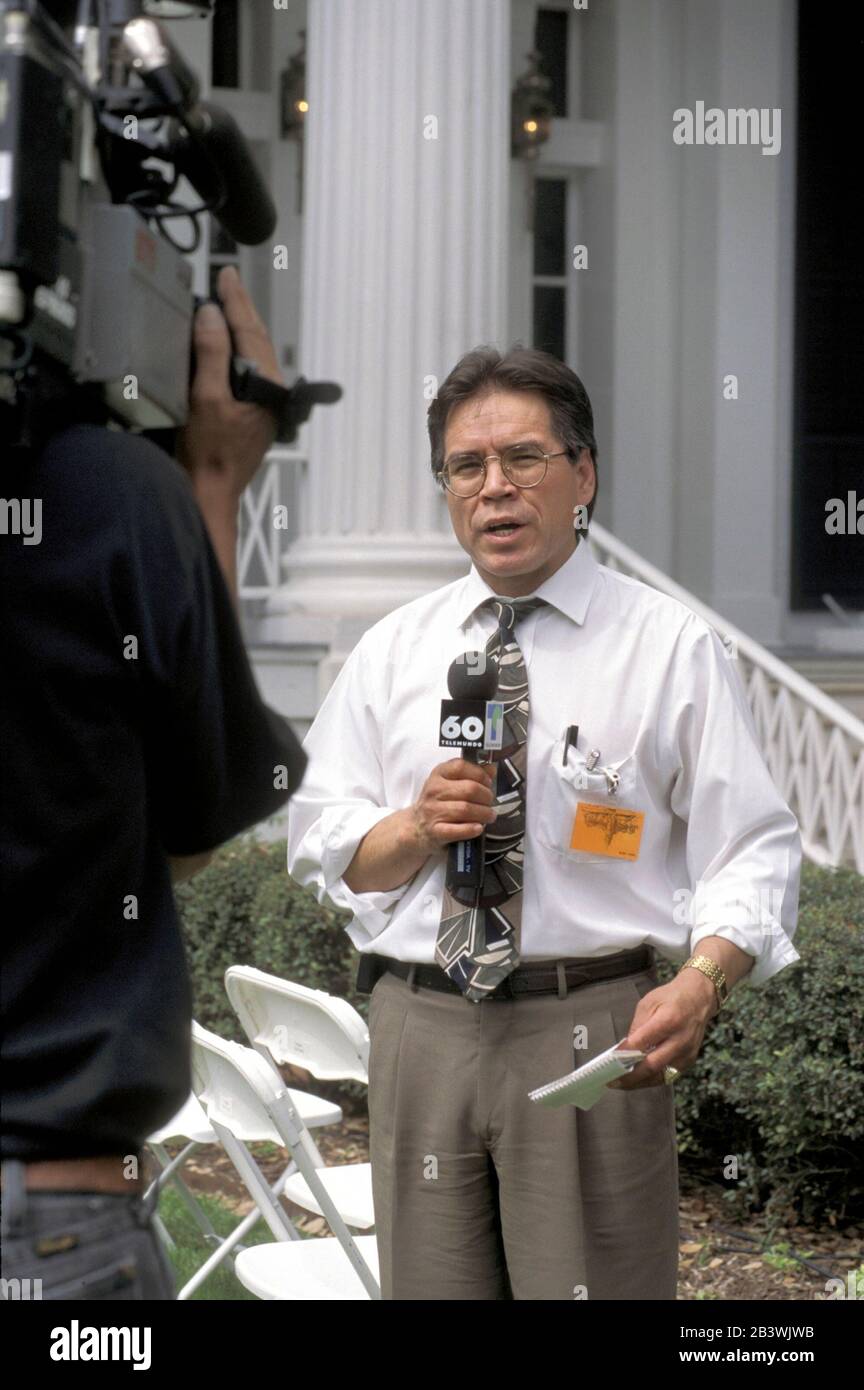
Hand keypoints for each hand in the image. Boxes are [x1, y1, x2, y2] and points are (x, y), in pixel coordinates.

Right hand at [176, 265, 283, 502]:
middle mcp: (270, 393)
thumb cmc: (209, 455)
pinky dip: (234, 350)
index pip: (250, 331)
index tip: (227, 275)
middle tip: (228, 281)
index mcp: (266, 386)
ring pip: (253, 354)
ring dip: (239, 327)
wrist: (210, 493)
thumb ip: (211, 355)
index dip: (236, 300)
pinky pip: (245, 370)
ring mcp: (263, 403)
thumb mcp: (205, 398)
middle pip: (255, 339)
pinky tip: (225, 343)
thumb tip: (212, 316)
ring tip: (228, 303)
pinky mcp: (251, 413)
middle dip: (240, 308)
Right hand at [408, 757, 497, 855]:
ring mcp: (433, 811)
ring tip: (489, 816)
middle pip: (469, 789)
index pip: (461, 766)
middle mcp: (434, 791)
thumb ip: (471, 774)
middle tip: (490, 802)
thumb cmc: (438, 803)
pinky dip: (472, 829)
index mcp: (438, 774)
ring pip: (466, 809)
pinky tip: (478, 828)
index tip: (488, 782)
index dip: (480, 774)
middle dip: (486, 796)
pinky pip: (458, 830)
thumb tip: (491, 768)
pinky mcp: (435, 831)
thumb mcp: (450, 783)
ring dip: (483, 813)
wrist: (416, 827)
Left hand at [606, 968, 716, 1089]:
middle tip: (612, 1081)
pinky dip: (651, 1079)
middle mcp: (680, 1040)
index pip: (642, 1043)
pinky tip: (638, 1079)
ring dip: (639, 1082)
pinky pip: (667, 1075)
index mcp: (669, 1020)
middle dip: (630, 1076)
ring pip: (660, 1076)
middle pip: (652, 1065)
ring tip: (621, 1084)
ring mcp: (687, 1053)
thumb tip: (625, 1047)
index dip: (624, 1053)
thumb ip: (637, 1026)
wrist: (699, 998)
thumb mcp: (649, 1003)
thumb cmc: (671, 998)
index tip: (610, 1060)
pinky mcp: (689, 1060)